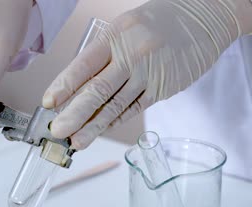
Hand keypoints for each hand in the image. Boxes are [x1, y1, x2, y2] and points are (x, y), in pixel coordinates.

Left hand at [43, 0, 251, 149]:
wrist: (203, 18)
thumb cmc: (157, 21)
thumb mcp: (124, 27)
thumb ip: (104, 54)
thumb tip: (79, 85)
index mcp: (116, 36)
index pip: (84, 65)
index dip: (64, 86)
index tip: (48, 103)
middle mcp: (132, 55)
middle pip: (97, 90)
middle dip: (74, 114)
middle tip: (58, 132)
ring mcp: (149, 74)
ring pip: (115, 106)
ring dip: (94, 127)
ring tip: (77, 141)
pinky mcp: (163, 89)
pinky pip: (134, 108)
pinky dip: (116, 121)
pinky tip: (102, 131)